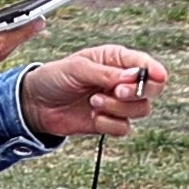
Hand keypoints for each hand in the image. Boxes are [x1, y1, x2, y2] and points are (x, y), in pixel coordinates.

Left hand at [17, 42, 167, 141]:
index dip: (153, 71)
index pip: (145, 64)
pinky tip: (92, 116)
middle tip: (117, 91)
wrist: (35, 104)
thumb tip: (133, 76)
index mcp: (115, 60)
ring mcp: (117, 103)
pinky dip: (109, 124)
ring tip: (94, 101)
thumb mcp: (78, 68)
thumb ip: (106, 73)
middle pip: (152, 89)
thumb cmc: (54, 78)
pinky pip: (124, 128)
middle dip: (137, 92)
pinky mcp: (110, 121)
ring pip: (140, 110)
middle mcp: (120, 81)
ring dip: (118, 108)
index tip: (153, 77)